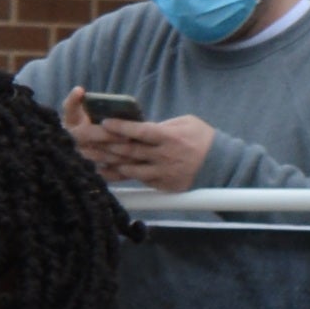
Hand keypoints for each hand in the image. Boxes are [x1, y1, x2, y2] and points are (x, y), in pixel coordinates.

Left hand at [65, 93, 214, 193]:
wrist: (221, 166)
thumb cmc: (203, 139)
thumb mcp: (186, 123)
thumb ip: (162, 125)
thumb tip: (141, 127)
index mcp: (169, 137)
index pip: (140, 131)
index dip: (121, 127)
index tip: (104, 122)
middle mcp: (163, 156)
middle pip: (130, 151)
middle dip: (106, 145)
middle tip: (87, 140)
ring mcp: (162, 173)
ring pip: (130, 168)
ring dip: (109, 163)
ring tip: (90, 157)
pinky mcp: (163, 186)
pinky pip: (138, 180)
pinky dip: (122, 176)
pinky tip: (107, 172)